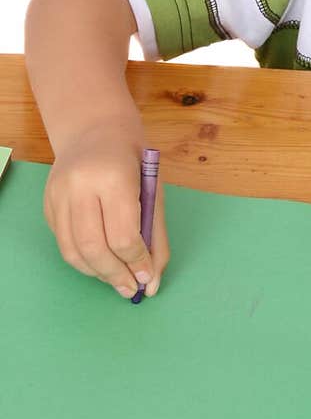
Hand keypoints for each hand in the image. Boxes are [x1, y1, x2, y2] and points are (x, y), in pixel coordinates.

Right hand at [44, 125, 168, 297]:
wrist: (96, 129)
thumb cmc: (133, 160)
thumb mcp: (154, 192)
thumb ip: (156, 238)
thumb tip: (152, 282)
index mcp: (113, 178)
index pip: (123, 236)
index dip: (136, 263)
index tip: (147, 278)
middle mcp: (79, 186)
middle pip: (94, 248)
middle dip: (115, 275)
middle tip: (130, 289)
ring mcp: (58, 194)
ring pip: (72, 251)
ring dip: (96, 273)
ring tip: (116, 280)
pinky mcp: (47, 202)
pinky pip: (62, 242)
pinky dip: (83, 259)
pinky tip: (100, 262)